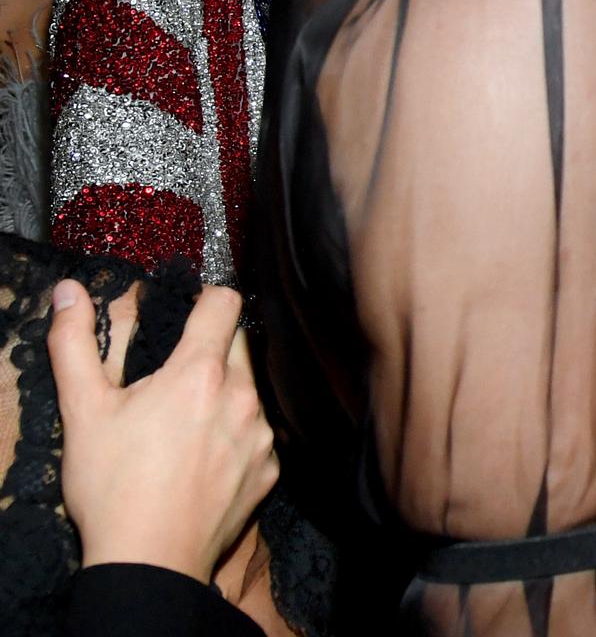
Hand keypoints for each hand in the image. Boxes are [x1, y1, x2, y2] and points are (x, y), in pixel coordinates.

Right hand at [50, 279, 278, 580]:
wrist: (148, 561)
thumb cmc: (112, 486)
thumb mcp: (83, 411)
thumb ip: (74, 344)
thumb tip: (69, 291)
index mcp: (199, 373)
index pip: (224, 302)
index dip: (206, 297)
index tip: (189, 310)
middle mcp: (242, 397)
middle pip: (239, 346)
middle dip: (211, 351)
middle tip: (173, 379)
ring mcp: (260, 434)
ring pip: (250, 391)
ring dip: (224, 395)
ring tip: (184, 426)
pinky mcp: (269, 469)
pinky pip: (258, 435)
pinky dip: (235, 436)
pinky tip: (203, 459)